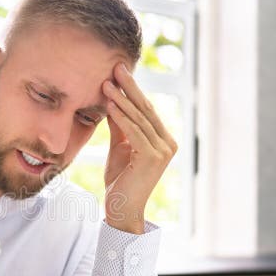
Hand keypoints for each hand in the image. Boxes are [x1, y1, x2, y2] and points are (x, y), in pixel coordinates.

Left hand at [102, 63, 177, 233]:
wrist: (121, 208)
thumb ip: (120, 125)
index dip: (132, 90)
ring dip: (122, 100)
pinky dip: (122, 117)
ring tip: (107, 83)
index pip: (146, 109)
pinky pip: (135, 132)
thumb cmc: (120, 180)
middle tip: (116, 67)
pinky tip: (110, 104)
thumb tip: (113, 100)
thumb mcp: (119, 146)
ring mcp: (163, 150)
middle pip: (146, 109)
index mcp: (163, 139)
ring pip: (140, 119)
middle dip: (130, 87)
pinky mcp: (153, 157)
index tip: (118, 71)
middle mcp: (168, 143)